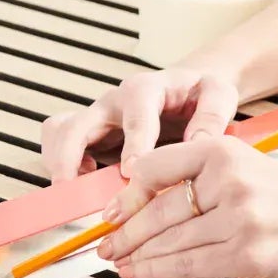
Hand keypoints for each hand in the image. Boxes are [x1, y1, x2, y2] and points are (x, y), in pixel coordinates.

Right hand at [39, 66, 241, 183]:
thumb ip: (211, 117)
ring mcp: (98, 117)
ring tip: (77, 190)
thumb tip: (197, 145)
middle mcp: (114, 101)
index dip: (132, 143)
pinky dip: (62, 164)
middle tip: (75, 188)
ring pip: (59, 132)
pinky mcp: (90, 133)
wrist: (188, 88)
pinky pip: (59, 144)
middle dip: (71, 156)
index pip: (134, 113)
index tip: (132, 171)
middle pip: (77, 122)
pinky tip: (86, 182)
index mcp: (146, 89)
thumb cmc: (201, 93)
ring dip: (60, 163)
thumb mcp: (218, 95)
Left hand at [94, 135, 277, 277]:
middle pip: (161, 210)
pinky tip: (143, 274)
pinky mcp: (247, 253)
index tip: (110, 212)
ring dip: (138, 256)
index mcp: (224, 151)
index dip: (127, 194)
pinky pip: (190, 265)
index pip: (157, 167)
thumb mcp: (243, 167)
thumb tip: (139, 195)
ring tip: (119, 263)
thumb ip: (197, 174)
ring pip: (172, 241)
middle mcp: (231, 181)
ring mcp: (240, 218)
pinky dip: (160, 273)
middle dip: (127, 232)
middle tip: (105, 245)